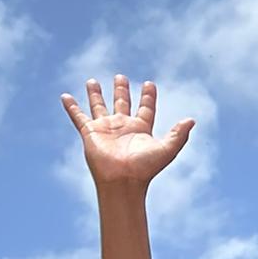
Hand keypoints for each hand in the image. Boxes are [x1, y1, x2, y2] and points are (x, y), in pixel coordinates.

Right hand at [61, 75, 194, 188]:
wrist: (123, 181)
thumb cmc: (145, 168)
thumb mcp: (168, 149)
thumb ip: (179, 134)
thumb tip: (192, 120)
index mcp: (141, 129)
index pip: (146, 108)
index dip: (148, 96)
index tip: (149, 84)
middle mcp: (122, 126)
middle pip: (122, 103)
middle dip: (121, 90)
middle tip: (120, 77)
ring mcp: (105, 128)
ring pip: (99, 106)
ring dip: (95, 94)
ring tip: (92, 80)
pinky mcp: (90, 132)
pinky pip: (78, 117)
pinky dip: (71, 107)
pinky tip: (65, 96)